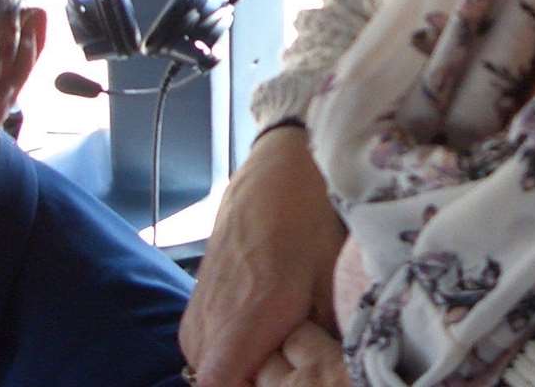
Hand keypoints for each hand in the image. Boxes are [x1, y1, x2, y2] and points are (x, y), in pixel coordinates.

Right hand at [181, 127, 344, 385]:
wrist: (277, 169)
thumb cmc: (310, 219)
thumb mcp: (333, 280)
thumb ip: (327, 340)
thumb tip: (337, 373)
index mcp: (246, 319)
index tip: (288, 380)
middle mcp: (211, 321)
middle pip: (219, 383)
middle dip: (255, 382)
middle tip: (294, 361)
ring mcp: (199, 312)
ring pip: (212, 369)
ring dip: (245, 367)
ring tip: (283, 345)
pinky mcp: (197, 304)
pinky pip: (208, 349)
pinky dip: (234, 350)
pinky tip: (268, 330)